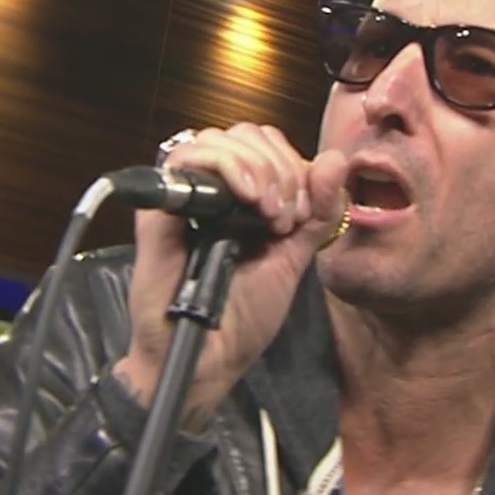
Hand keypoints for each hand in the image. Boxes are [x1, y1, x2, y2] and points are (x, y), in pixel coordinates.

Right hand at [114, 124, 348, 429]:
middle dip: (279, 166)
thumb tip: (336, 159)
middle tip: (287, 216)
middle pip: (243, 135)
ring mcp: (183, 200)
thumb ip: (317, 211)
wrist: (210, 359)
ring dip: (255, 167)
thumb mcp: (294, 257)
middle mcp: (211, 193)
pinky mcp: (158, 212)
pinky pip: (181, 162)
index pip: (265, 145)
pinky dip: (224, 168)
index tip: (303, 211)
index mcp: (242, 199)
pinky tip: (248, 201)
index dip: (291, 163)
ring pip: (215, 140)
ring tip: (270, 214)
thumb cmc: (244, 317)